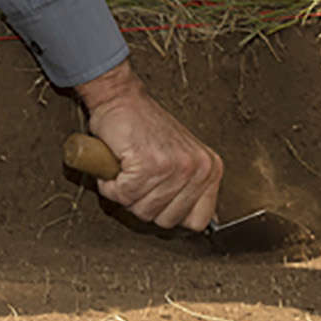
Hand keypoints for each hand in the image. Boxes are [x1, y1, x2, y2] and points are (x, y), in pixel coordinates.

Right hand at [75, 62, 221, 231]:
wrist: (119, 97)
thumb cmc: (143, 125)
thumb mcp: (183, 157)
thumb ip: (192, 188)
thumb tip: (201, 223)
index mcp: (210, 168)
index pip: (199, 220)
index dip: (172, 214)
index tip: (158, 198)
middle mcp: (197, 168)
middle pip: (168, 220)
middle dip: (144, 204)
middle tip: (137, 178)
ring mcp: (174, 167)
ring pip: (143, 210)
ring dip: (125, 193)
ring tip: (127, 169)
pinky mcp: (147, 165)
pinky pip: (123, 195)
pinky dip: (111, 185)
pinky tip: (117, 165)